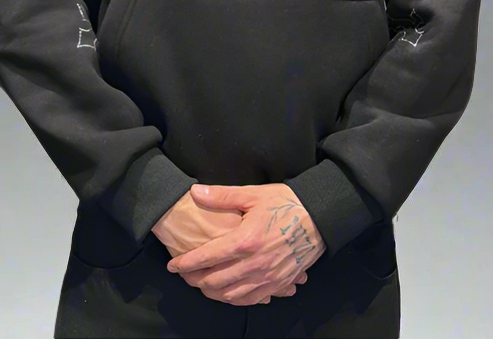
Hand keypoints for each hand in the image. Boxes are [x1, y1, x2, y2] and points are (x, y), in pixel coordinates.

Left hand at [164, 183, 324, 306]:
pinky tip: (227, 294)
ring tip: (201, 285)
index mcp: (245, 240)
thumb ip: (222, 196)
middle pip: (215, 282)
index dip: (186, 263)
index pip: (207, 258)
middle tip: (184, 275)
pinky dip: (234, 300)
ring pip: (231, 296)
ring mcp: (267, 277)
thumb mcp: (253, 194)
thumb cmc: (286, 203)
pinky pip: (251, 300)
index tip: (173, 266)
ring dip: (212, 293)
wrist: (319, 218)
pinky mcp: (278, 284)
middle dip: (194, 281)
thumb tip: (195, 192)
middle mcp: (254, 264)